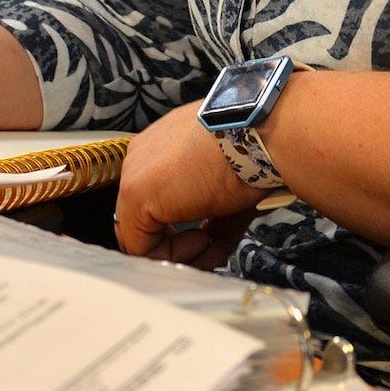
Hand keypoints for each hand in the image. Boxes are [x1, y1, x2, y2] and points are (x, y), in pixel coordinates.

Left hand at [114, 101, 266, 269]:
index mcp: (160, 152)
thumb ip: (210, 218)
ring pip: (142, 236)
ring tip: (211, 246)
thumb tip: (212, 240)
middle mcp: (142, 160)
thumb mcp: (225, 190)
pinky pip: (142, 246)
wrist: (255, 135)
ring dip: (180, 252)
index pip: (157, 206)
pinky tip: (203, 240)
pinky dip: (173, 255)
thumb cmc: (248, 152)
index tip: (212, 241)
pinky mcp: (136, 194)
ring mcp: (134, 175)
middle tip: (212, 250)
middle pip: (148, 222)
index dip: (184, 234)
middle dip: (182, 246)